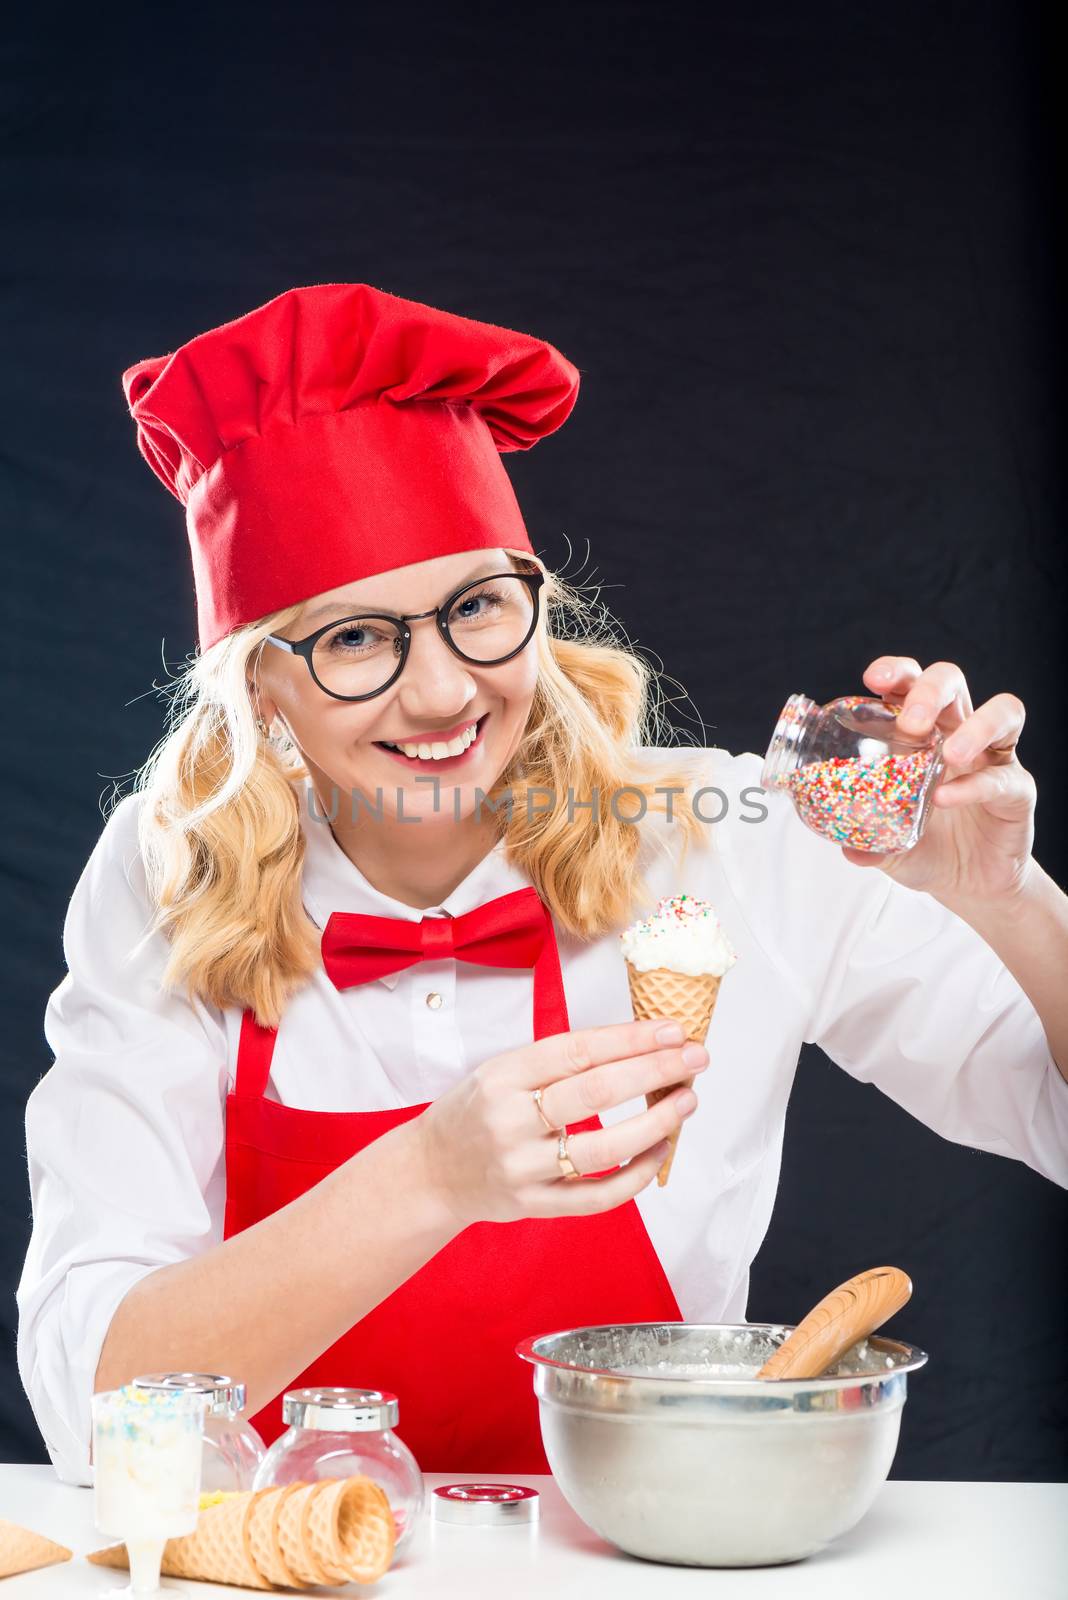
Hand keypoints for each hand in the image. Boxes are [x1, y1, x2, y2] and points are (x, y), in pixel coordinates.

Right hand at [411, 1018, 707, 1225]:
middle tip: (695, 1058)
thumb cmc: (474, 1112)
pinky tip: (659, 1150)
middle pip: (595, 1093)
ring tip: (686, 1101)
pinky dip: (636, 1175)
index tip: (672, 1030)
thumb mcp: (499, 1071)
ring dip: (655, 1123)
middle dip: (654, 1071)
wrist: (430, 1172)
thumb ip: (556, 1062)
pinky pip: (598, 1196)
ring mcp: (523, 1168)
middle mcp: (510, 1121)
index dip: (630, 1039)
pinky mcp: (535, 1205)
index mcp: (502, 1077)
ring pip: (603, 1148)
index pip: (577, 1051)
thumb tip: (636, 1046)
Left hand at [843, 656, 1036, 902]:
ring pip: (1003, 712)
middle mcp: (959, 734)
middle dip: (931, 690)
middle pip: (953, 682)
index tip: (874, 680)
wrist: (970, 885)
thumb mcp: (889, 845)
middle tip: (910, 723)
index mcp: (922, 733)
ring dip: (975, 726)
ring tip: (948, 755)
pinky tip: (946, 799)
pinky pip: (1002, 777)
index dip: (897, 672)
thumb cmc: (928, 848)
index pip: (912, 683)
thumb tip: (846, 848)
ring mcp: (993, 758)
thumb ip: (869, 842)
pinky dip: (974, 785)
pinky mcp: (1017, 790)